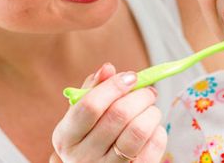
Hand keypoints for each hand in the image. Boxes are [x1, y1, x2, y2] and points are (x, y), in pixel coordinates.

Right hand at [50, 63, 166, 162]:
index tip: (131, 77)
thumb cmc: (90, 136)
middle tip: (148, 91)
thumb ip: (93, 89)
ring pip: (138, 132)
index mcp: (65, 137)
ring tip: (151, 109)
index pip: (90, 106)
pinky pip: (153, 148)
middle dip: (140, 96)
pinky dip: (158, 132)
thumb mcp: (82, 115)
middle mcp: (82, 157)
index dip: (114, 87)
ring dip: (151, 113)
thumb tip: (108, 69)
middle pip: (118, 115)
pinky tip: (153, 128)